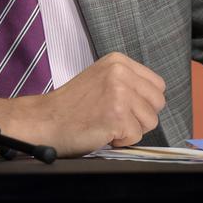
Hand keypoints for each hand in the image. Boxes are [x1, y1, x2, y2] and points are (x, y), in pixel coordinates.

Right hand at [0, 52, 166, 157]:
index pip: (157, 84)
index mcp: (119, 61)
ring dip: (131, 129)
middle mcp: (121, 72)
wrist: (44, 120)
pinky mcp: (117, 115)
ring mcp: (120, 93)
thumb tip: (152, 98)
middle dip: (141, 116)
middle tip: (116, 118)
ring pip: (150, 120)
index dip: (144, 102)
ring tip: (108, 124)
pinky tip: (103, 133)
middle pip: (157, 102)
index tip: (125, 108)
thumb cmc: (71, 106)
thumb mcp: (101, 79)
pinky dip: (122, 141)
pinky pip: (136, 136)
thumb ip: (127, 81)